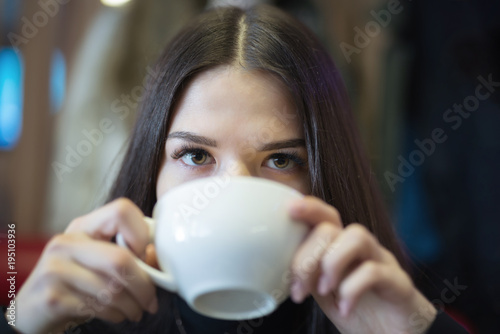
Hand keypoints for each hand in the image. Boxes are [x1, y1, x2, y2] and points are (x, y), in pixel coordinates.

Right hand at [13, 198, 157, 333]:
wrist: (32, 312)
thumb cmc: (75, 284)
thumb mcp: (99, 262)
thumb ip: (129, 255)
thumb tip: (157, 256)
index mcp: (84, 226)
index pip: (122, 210)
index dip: (142, 233)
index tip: (146, 256)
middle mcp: (66, 242)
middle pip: (121, 259)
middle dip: (144, 286)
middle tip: (152, 301)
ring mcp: (55, 269)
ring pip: (112, 288)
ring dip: (132, 306)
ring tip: (136, 311)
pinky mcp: (51, 298)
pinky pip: (98, 307)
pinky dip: (116, 315)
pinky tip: (116, 315)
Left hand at [288, 196, 436, 333]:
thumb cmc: (357, 309)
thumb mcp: (322, 289)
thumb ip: (305, 272)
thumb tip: (270, 266)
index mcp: (341, 246)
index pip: (325, 215)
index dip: (308, 207)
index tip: (288, 209)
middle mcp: (362, 248)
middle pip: (332, 228)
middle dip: (308, 257)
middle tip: (299, 289)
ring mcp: (382, 261)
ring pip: (357, 236)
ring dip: (332, 262)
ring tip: (324, 291)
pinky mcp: (398, 282)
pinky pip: (374, 271)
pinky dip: (352, 289)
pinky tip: (344, 308)